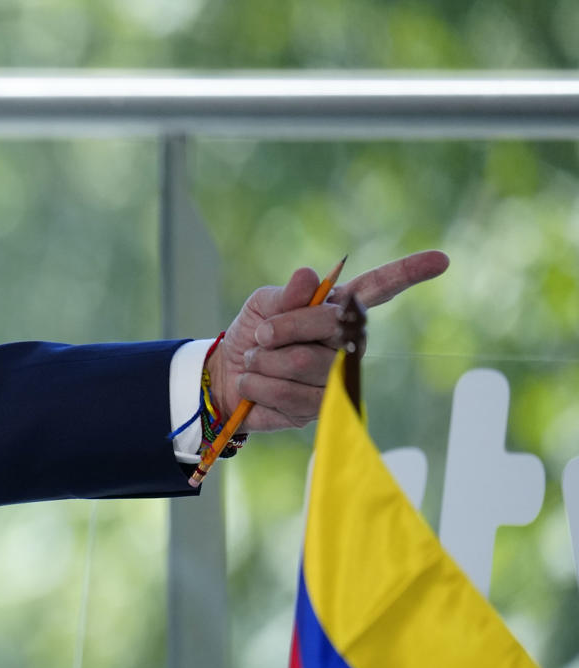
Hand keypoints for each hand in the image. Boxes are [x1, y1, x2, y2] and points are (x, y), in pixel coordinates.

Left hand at [205, 250, 449, 432]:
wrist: (227, 377)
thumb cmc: (253, 335)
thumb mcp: (262, 306)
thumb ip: (284, 296)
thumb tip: (308, 276)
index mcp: (339, 309)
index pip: (378, 289)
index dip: (408, 274)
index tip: (440, 260)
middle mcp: (347, 342)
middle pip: (330, 326)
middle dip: (284, 328)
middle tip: (261, 335)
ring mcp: (337, 376)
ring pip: (301, 362)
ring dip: (264, 361)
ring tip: (258, 362)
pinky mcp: (321, 407)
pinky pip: (287, 393)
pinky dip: (258, 386)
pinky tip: (257, 385)